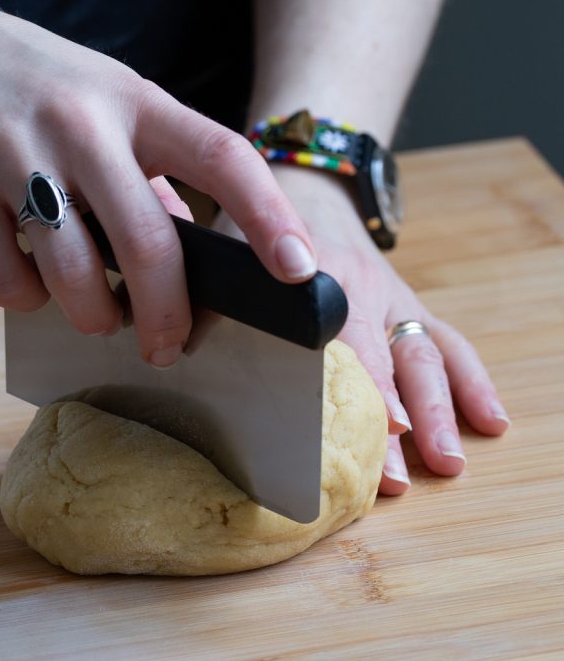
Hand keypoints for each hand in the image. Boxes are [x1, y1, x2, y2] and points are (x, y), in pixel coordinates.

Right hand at [0, 4, 317, 366]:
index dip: (269, 217)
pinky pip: (4, 282)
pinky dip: (24, 298)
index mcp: (136, 103)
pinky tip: (26, 271)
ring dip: (92, 316)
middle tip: (167, 346)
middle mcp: (78, 122)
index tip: (301, 272)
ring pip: (73, 277)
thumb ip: (153, 178)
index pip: (221, 157)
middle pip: (148, 244)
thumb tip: (185, 269)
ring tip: (92, 308)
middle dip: (166, 315)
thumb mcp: (112, 108)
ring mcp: (10, 150)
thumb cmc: (46, 92)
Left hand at [213, 167, 508, 494]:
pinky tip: (488, 421)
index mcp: (311, 278)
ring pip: (423, 354)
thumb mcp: (228, 257)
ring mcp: (391, 299)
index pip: (331, 338)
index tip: (363, 423)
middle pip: (383, 357)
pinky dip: (471, 383)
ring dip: (438, 411)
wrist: (305, 189)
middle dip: (395, 416)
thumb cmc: (256, 236)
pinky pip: (448, 343)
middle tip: (396, 471)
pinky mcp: (410, 306)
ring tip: (447, 463)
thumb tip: (173, 350)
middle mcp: (359, 290)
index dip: (350, 381)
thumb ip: (210, 301)